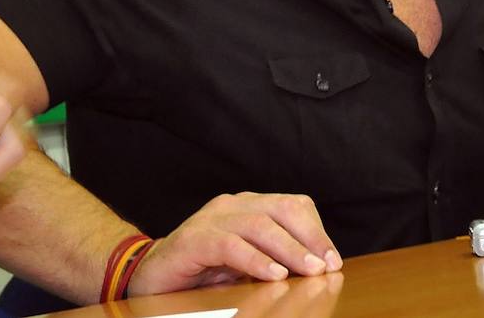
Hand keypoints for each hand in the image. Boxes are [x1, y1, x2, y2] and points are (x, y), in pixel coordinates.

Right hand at [128, 192, 341, 296]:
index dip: (316, 231)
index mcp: (250, 206)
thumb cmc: (204, 273)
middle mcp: (233, 205)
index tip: (334, 260)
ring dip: (290, 250)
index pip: (294, 206)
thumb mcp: (247, 265)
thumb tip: (318, 270)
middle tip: (327, 266)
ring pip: (260, 225)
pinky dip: (256, 260)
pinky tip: (274, 275)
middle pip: (283, 210)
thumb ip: (276, 260)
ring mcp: (211, 218)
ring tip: (310, 271)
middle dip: (310, 238)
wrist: (150, 277)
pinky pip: (231, 245)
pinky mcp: (194, 239)